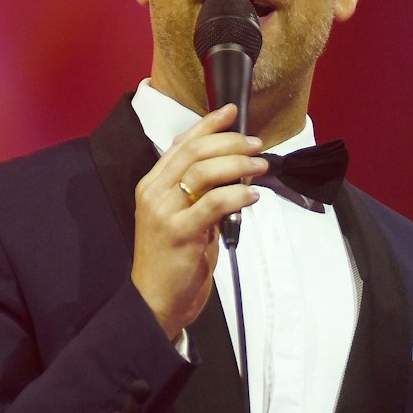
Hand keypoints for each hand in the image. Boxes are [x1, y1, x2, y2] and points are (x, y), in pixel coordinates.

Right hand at [130, 104, 266, 340]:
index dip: (207, 124)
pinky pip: (212, 203)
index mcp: (152, 185)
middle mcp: (154, 193)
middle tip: (256, 144)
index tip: (231, 111)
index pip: (181, 144)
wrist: (155, 301)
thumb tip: (235, 168)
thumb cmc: (174, 261)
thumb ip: (201, 193)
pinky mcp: (178, 233)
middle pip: (194, 152)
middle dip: (230, 142)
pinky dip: (236, 195)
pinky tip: (251, 195)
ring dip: (237, 164)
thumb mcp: (185, 218)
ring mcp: (164, 212)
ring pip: (203, 172)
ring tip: (260, 165)